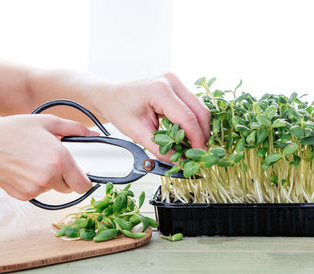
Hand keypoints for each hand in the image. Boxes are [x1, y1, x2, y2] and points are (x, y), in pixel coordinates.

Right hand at [0, 114, 98, 200]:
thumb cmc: (14, 131)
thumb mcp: (48, 123)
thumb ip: (75, 129)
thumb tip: (95, 134)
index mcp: (60, 160)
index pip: (84, 185)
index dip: (85, 181)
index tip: (83, 176)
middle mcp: (50, 177)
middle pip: (70, 187)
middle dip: (67, 177)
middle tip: (55, 162)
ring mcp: (36, 188)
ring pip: (54, 189)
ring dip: (51, 179)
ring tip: (36, 162)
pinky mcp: (24, 195)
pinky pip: (39, 192)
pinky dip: (36, 184)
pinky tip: (26, 170)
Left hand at [93, 73, 210, 160]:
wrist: (111, 96)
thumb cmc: (119, 110)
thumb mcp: (137, 133)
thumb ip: (160, 149)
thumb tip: (179, 161)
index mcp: (159, 90)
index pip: (187, 117)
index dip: (196, 138)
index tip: (199, 154)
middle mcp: (171, 81)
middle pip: (200, 111)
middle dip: (202, 134)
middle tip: (198, 152)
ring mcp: (176, 81)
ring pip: (200, 108)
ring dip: (199, 128)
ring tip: (192, 145)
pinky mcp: (178, 86)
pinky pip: (194, 106)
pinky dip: (194, 122)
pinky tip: (187, 134)